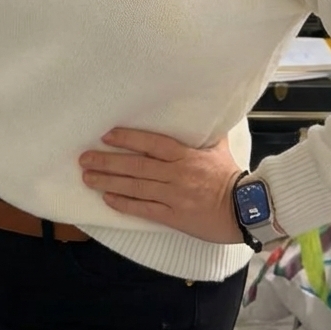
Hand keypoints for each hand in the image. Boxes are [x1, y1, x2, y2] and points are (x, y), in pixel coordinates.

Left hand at [79, 128, 244, 243]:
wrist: (246, 209)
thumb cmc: (231, 177)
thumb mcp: (219, 148)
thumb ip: (206, 132)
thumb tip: (205, 112)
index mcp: (186, 155)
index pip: (152, 144)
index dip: (128, 139)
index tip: (107, 136)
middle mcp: (176, 174)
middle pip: (136, 166)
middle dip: (107, 162)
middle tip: (85, 158)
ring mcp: (174, 196)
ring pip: (135, 187)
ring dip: (109, 182)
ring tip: (88, 177)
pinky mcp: (174, 216)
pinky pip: (144, 209)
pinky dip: (124, 204)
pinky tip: (107, 198)